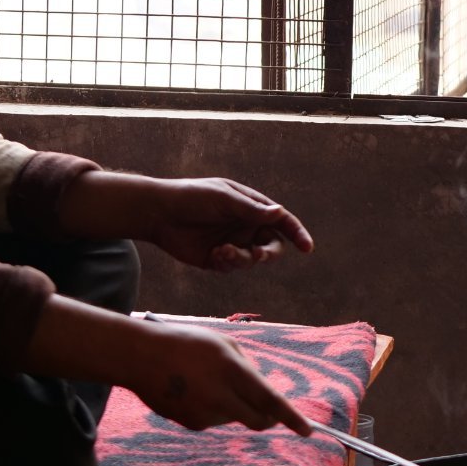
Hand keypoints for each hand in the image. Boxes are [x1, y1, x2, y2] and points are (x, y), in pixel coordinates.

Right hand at [120, 318, 312, 433]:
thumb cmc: (184, 343)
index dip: (291, 417)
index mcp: (232, 370)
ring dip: (233, 405)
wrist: (140, 357)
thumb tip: (260, 391)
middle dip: (269, 418)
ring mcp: (205, 413)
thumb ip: (246, 367)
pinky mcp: (191, 423)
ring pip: (234, 417)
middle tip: (271, 410)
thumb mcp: (222, 344)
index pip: (269, 399)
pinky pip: (214, 419)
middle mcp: (220, 396)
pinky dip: (213, 408)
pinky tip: (193, 391)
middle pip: (258, 420)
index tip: (307, 431)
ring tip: (207, 381)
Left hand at [146, 178, 314, 270]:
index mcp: (250, 207)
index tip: (307, 247)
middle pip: (272, 246)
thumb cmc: (192, 198)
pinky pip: (233, 267)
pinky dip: (227, 263)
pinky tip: (213, 255)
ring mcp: (232, 243)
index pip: (281, 221)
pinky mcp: (217, 258)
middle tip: (257, 255)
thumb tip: (280, 214)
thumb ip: (251, 210)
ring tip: (222, 251)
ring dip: (241, 259)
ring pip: (252, 260)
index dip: (296, 233)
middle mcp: (245, 226)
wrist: (159, 214)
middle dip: (268, 253)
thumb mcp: (223, 199)